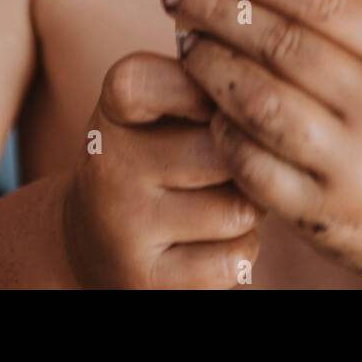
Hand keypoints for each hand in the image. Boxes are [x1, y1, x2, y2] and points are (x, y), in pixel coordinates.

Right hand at [62, 52, 264, 287]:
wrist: (91, 239)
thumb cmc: (150, 153)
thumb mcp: (156, 105)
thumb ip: (207, 83)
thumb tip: (270, 90)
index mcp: (113, 110)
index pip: (172, 79)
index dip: (209, 89)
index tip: (214, 103)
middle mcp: (110, 166)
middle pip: (225, 150)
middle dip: (245, 156)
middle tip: (230, 160)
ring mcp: (124, 228)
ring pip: (238, 208)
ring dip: (248, 207)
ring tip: (220, 199)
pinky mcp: (146, 281)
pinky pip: (235, 258)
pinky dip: (239, 250)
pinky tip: (209, 241)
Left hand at [162, 0, 361, 287]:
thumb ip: (343, 25)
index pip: (325, 2)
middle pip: (283, 47)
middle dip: (218, 12)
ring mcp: (353, 166)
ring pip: (260, 103)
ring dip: (210, 66)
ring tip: (186, 43)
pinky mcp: (322, 215)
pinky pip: (251, 164)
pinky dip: (221, 130)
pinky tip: (207, 107)